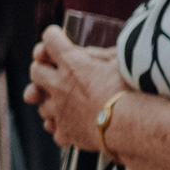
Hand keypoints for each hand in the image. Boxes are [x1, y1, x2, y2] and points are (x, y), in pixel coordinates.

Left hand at [27, 32, 130, 153]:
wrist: (134, 126)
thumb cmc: (133, 90)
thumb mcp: (121, 63)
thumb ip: (102, 56)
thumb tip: (91, 54)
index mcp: (73, 63)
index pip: (50, 40)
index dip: (54, 37)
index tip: (58, 38)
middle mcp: (59, 85)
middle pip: (35, 71)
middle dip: (42, 69)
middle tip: (55, 73)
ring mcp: (59, 111)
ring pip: (41, 104)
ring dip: (51, 101)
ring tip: (68, 103)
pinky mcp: (65, 132)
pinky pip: (54, 128)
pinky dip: (62, 126)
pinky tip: (74, 124)